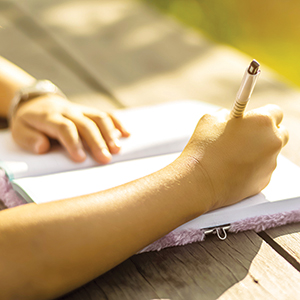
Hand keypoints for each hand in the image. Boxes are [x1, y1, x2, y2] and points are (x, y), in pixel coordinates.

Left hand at [10, 95, 129, 162]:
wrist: (37, 102)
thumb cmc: (30, 122)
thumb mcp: (20, 131)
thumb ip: (29, 139)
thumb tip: (43, 147)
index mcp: (49, 117)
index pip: (64, 127)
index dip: (73, 142)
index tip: (81, 158)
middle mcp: (68, 111)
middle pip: (86, 124)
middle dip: (97, 142)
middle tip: (106, 159)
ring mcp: (81, 110)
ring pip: (99, 117)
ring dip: (110, 133)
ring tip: (117, 150)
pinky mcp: (89, 111)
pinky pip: (106, 114)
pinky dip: (117, 123)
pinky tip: (126, 134)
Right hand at [181, 104, 288, 211]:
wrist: (201, 181)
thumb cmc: (204, 149)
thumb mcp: (211, 120)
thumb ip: (228, 115)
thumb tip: (232, 117)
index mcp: (262, 121)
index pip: (276, 111)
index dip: (262, 114)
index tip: (253, 119)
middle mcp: (273, 141)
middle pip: (280, 132)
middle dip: (265, 133)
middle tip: (246, 135)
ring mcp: (271, 163)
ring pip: (270, 153)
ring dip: (257, 151)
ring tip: (233, 155)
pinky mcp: (265, 180)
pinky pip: (263, 169)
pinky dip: (252, 167)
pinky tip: (233, 168)